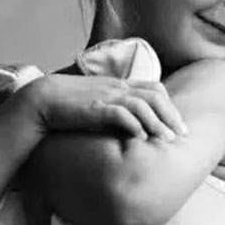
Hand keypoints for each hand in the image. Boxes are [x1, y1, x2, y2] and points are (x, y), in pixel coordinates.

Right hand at [24, 74, 187, 140]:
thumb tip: (133, 129)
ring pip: (143, 104)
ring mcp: (107, 96)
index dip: (169, 105)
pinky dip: (135, 124)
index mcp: (119, 85)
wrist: (42, 100)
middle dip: (171, 115)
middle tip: (182, 134)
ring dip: (158, 122)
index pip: (154, 88)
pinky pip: (122, 114)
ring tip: (168, 139)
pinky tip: (143, 138)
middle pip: (155, 95)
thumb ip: (117, 111)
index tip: (178, 123)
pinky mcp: (96, 108)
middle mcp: (117, 87)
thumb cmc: (70, 107)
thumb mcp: (99, 104)